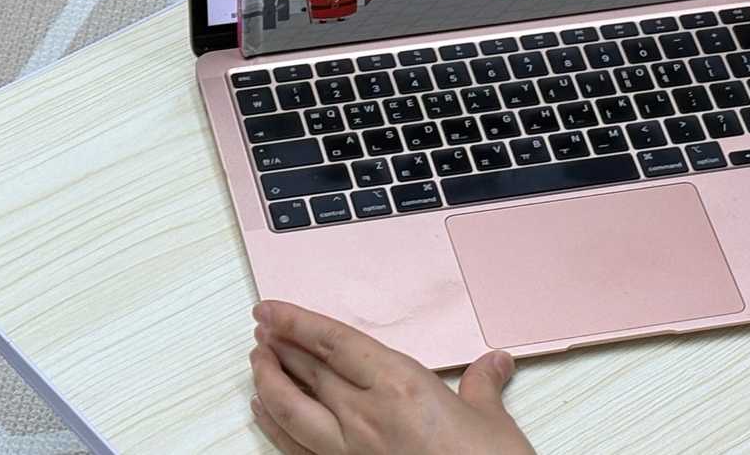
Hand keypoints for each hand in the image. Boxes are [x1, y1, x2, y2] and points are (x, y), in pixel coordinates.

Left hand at [249, 300, 534, 454]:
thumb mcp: (490, 420)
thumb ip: (481, 386)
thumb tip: (493, 364)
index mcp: (399, 387)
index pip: (334, 343)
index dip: (298, 322)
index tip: (272, 309)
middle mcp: (366, 418)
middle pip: (308, 373)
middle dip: (279, 346)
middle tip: (263, 327)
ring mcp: (350, 453)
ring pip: (293, 412)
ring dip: (269, 383)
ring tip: (257, 361)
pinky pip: (295, 449)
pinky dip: (274, 426)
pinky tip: (264, 413)